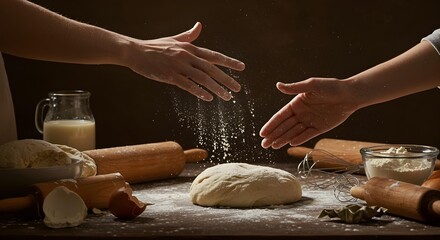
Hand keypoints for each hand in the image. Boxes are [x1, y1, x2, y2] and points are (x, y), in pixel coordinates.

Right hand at [124, 22, 244, 100]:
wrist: (135, 52)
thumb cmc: (155, 46)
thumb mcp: (174, 39)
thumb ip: (189, 36)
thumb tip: (199, 25)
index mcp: (190, 48)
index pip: (214, 55)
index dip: (229, 62)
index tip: (242, 67)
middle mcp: (187, 56)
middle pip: (212, 68)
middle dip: (227, 79)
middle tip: (238, 89)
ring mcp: (178, 66)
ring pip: (202, 78)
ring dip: (216, 88)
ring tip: (227, 97)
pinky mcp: (169, 76)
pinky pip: (188, 85)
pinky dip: (199, 92)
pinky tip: (208, 98)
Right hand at [259, 78, 357, 148]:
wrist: (350, 94)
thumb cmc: (331, 86)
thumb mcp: (312, 85)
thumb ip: (295, 88)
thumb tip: (278, 85)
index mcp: (296, 103)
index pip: (280, 116)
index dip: (271, 125)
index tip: (262, 133)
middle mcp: (301, 113)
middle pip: (284, 127)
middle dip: (273, 135)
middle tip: (263, 145)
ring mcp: (310, 121)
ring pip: (294, 132)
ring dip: (283, 139)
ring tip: (273, 147)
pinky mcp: (320, 128)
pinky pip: (307, 135)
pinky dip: (299, 139)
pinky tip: (290, 144)